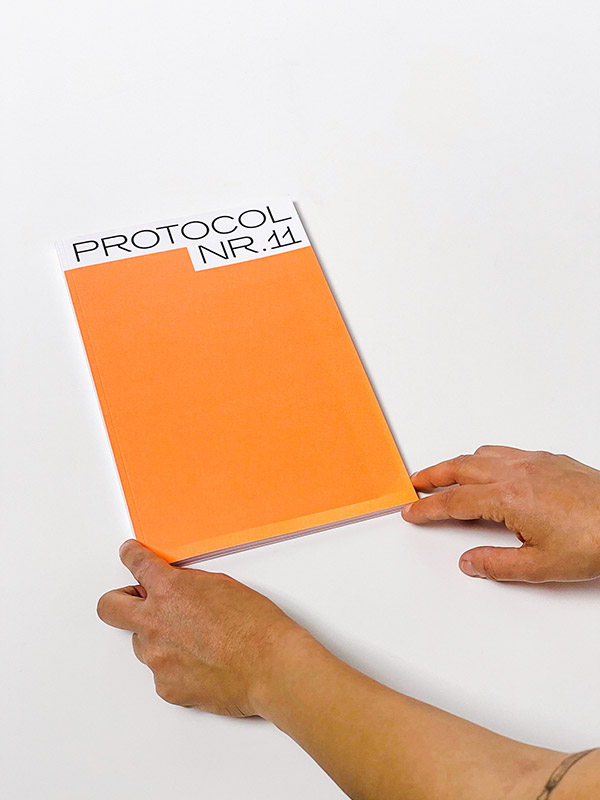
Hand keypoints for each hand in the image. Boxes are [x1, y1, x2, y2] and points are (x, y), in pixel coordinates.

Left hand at [96, 540, 305, 715]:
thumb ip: (188, 585)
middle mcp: (154, 623)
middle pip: (109, 607)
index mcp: (169, 591)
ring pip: (142, 643)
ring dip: (158, 637)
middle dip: (120, 599)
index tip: (129, 555)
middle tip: (139, 600)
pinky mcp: (165, 687)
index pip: (135, 564)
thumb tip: (175, 590)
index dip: (130, 556)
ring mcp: (156, 659)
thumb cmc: (257, 626)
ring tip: (196, 641)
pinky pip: (161, 672)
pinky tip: (203, 663)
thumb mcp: (222, 585)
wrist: (271, 668)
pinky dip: (176, 667)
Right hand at [402, 445, 599, 582]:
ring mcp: (535, 462)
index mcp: (509, 498)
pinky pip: (507, 450)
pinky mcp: (551, 459)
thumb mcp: (541, 566)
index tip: (413, 511)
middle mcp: (518, 472)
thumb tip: (470, 562)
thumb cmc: (595, 539)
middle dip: (433, 475)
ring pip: (483, 453)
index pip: (455, 502)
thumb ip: (498, 564)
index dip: (429, 508)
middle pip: (460, 468)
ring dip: (458, 463)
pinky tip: (490, 468)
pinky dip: (486, 457)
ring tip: (447, 474)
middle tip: (416, 484)